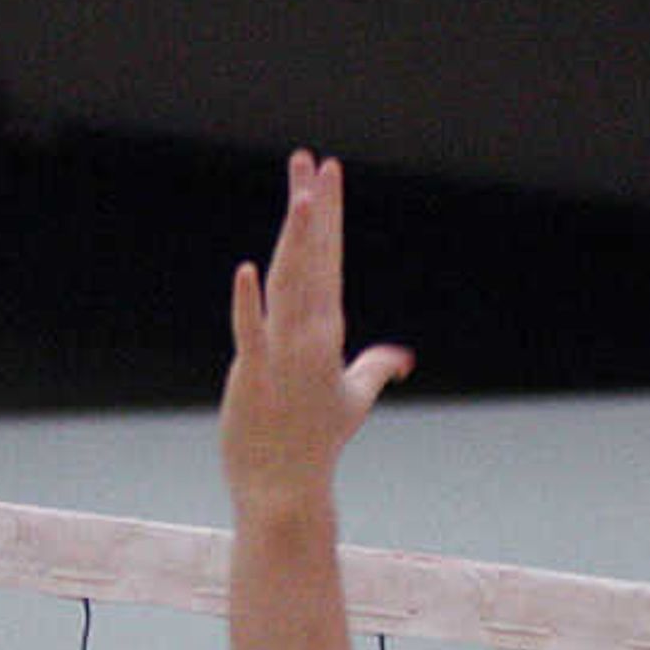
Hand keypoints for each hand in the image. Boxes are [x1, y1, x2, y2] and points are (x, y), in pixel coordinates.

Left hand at [221, 150, 414, 515]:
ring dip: (295, 240)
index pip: (328, 260)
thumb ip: (375, 369)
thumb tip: (402, 358)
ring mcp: (281, 355)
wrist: (287, 488)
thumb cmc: (315, 443)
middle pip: (311, 260)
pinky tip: (247, 270)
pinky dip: (248, 304)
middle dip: (315, 209)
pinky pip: (250, 333)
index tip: (326, 172)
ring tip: (300, 196)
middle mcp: (308, 336)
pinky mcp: (251, 375)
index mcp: (328, 333)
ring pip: (288, 285)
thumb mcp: (352, 401)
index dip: (329, 214)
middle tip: (314, 162)